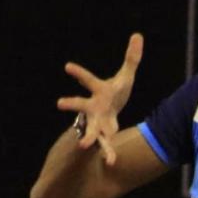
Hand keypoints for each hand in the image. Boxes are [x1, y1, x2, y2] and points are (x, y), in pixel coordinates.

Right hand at [56, 33, 143, 165]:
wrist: (110, 112)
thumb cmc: (115, 92)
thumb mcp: (126, 76)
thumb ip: (132, 58)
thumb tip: (138, 35)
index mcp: (99, 90)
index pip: (88, 79)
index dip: (79, 72)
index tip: (67, 67)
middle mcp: (93, 106)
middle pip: (80, 105)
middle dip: (71, 103)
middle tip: (59, 103)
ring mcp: (96, 122)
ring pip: (89, 129)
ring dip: (87, 137)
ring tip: (82, 145)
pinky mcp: (103, 135)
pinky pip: (105, 145)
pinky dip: (109, 153)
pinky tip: (112, 162)